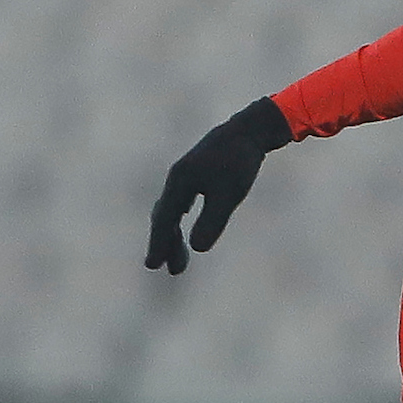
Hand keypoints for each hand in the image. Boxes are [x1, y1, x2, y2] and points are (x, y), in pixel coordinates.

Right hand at [145, 98, 292, 273]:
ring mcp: (185, 176)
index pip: (165, 219)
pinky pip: (180, 204)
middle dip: (167, 245)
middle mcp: (177, 178)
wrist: (249, 131)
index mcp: (180, 182)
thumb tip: (197, 248)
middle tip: (172, 271)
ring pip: (172, 212)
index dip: (159, 243)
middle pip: (165, 218)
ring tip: (180, 263)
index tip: (153, 265)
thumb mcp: (229, 195)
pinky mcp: (195, 175)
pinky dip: (179, 221)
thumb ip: (212, 221)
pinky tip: (183, 232)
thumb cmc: (239, 162)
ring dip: (174, 236)